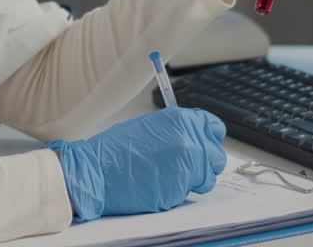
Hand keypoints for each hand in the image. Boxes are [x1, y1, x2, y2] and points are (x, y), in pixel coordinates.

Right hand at [48, 108, 226, 221]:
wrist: (96, 171)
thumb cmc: (114, 151)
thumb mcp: (151, 127)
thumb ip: (177, 131)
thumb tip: (191, 137)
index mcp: (182, 120)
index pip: (214, 128)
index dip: (210, 138)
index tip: (205, 144)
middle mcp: (190, 141)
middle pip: (216, 156)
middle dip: (205, 163)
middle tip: (186, 166)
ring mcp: (188, 166)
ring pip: (207, 178)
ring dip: (193, 180)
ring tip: (168, 176)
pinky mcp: (181, 189)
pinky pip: (189, 193)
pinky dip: (177, 192)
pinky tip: (158, 185)